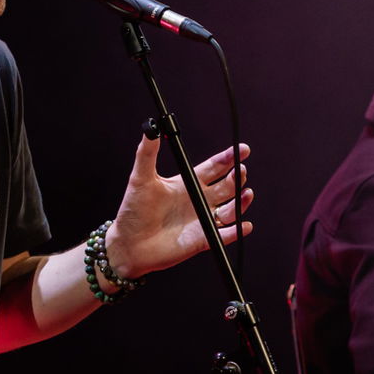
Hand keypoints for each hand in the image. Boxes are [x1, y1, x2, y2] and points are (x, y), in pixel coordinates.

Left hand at [102, 141, 252, 278]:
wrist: (128, 244)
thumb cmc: (132, 211)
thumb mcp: (140, 178)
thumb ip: (147, 154)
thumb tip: (150, 129)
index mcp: (188, 183)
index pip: (215, 167)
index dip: (229, 158)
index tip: (242, 150)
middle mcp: (199, 200)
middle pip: (228, 186)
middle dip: (238, 177)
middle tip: (240, 170)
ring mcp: (202, 220)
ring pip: (231, 209)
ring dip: (242, 202)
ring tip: (245, 193)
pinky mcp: (203, 239)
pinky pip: (225, 235)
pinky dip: (236, 232)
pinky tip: (243, 226)